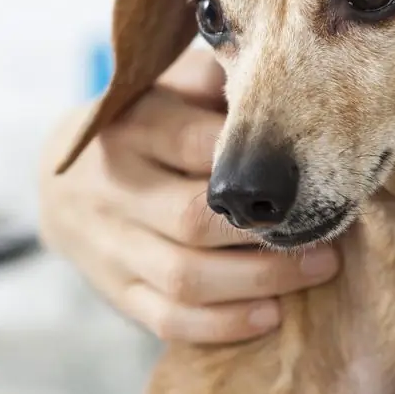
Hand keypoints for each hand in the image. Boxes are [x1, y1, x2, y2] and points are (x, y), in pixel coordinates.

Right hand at [37, 48, 339, 343]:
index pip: (199, 146)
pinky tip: (271, 315)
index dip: (258, 164)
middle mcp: (115, 188)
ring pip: (185, 277)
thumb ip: (217, 79)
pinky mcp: (114, 289)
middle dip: (268, 232)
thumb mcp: (173, 85)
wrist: (67, 180)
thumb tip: (279, 69)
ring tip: (318, 269)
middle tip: (328, 229)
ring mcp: (109, 244)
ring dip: (259, 281)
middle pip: (193, 220)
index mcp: (134, 128)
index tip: (314, 167)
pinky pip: (166, 318)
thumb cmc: (148, 122)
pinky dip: (222, 324)